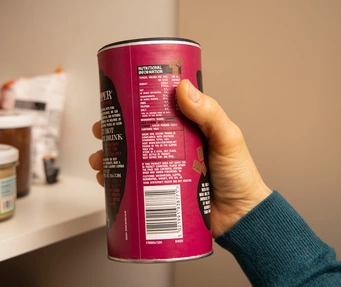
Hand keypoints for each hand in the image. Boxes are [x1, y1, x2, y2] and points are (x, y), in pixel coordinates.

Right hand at [89, 79, 271, 237]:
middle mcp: (171, 147)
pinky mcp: (159, 191)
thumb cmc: (239, 176)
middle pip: (135, 136)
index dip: (134, 105)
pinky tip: (107, 180)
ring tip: (100, 160)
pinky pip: (133, 185)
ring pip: (129, 160)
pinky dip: (116, 182)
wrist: (241, 217)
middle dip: (114, 133)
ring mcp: (163, 170)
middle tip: (101, 131)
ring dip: (110, 158)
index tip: (116, 100)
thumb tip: (184, 88)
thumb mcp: (227, 139)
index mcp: (186, 129)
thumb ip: (210, 114)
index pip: (156, 111)